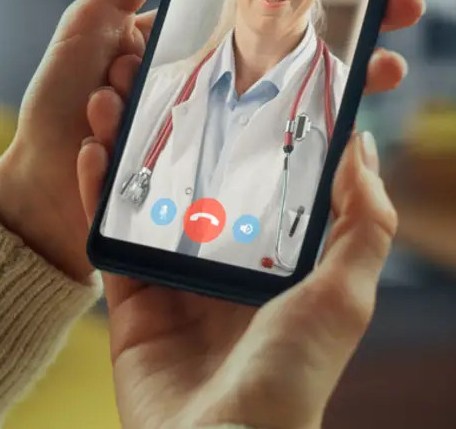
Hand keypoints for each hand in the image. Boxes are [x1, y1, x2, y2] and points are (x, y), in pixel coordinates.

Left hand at [0, 0, 423, 281]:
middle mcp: (213, 83)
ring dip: (343, 87)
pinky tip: (340, 129)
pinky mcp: (218, 176)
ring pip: (296, 105)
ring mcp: (219, 130)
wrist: (37, 193)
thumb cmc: (60, 104)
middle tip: (400, 29)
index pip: (268, 9)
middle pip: (297, 55)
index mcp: (191, 43)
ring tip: (382, 75)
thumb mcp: (91, 22)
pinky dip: (303, 144)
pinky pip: (267, 158)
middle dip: (353, 40)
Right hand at [79, 98, 396, 427]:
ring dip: (132, 147)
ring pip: (149, 198)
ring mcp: (176, 281)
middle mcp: (226, 266)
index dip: (246, 130)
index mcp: (279, 261)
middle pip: (198, 181)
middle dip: (179, 130)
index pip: (261, 179)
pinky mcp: (132, 301)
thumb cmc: (291, 377)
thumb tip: (362, 147)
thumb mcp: (344, 295)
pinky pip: (110, 237)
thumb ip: (363, 222)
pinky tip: (92, 149)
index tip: (233, 78)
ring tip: (118, 98)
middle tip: (161, 79)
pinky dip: (98, 192)